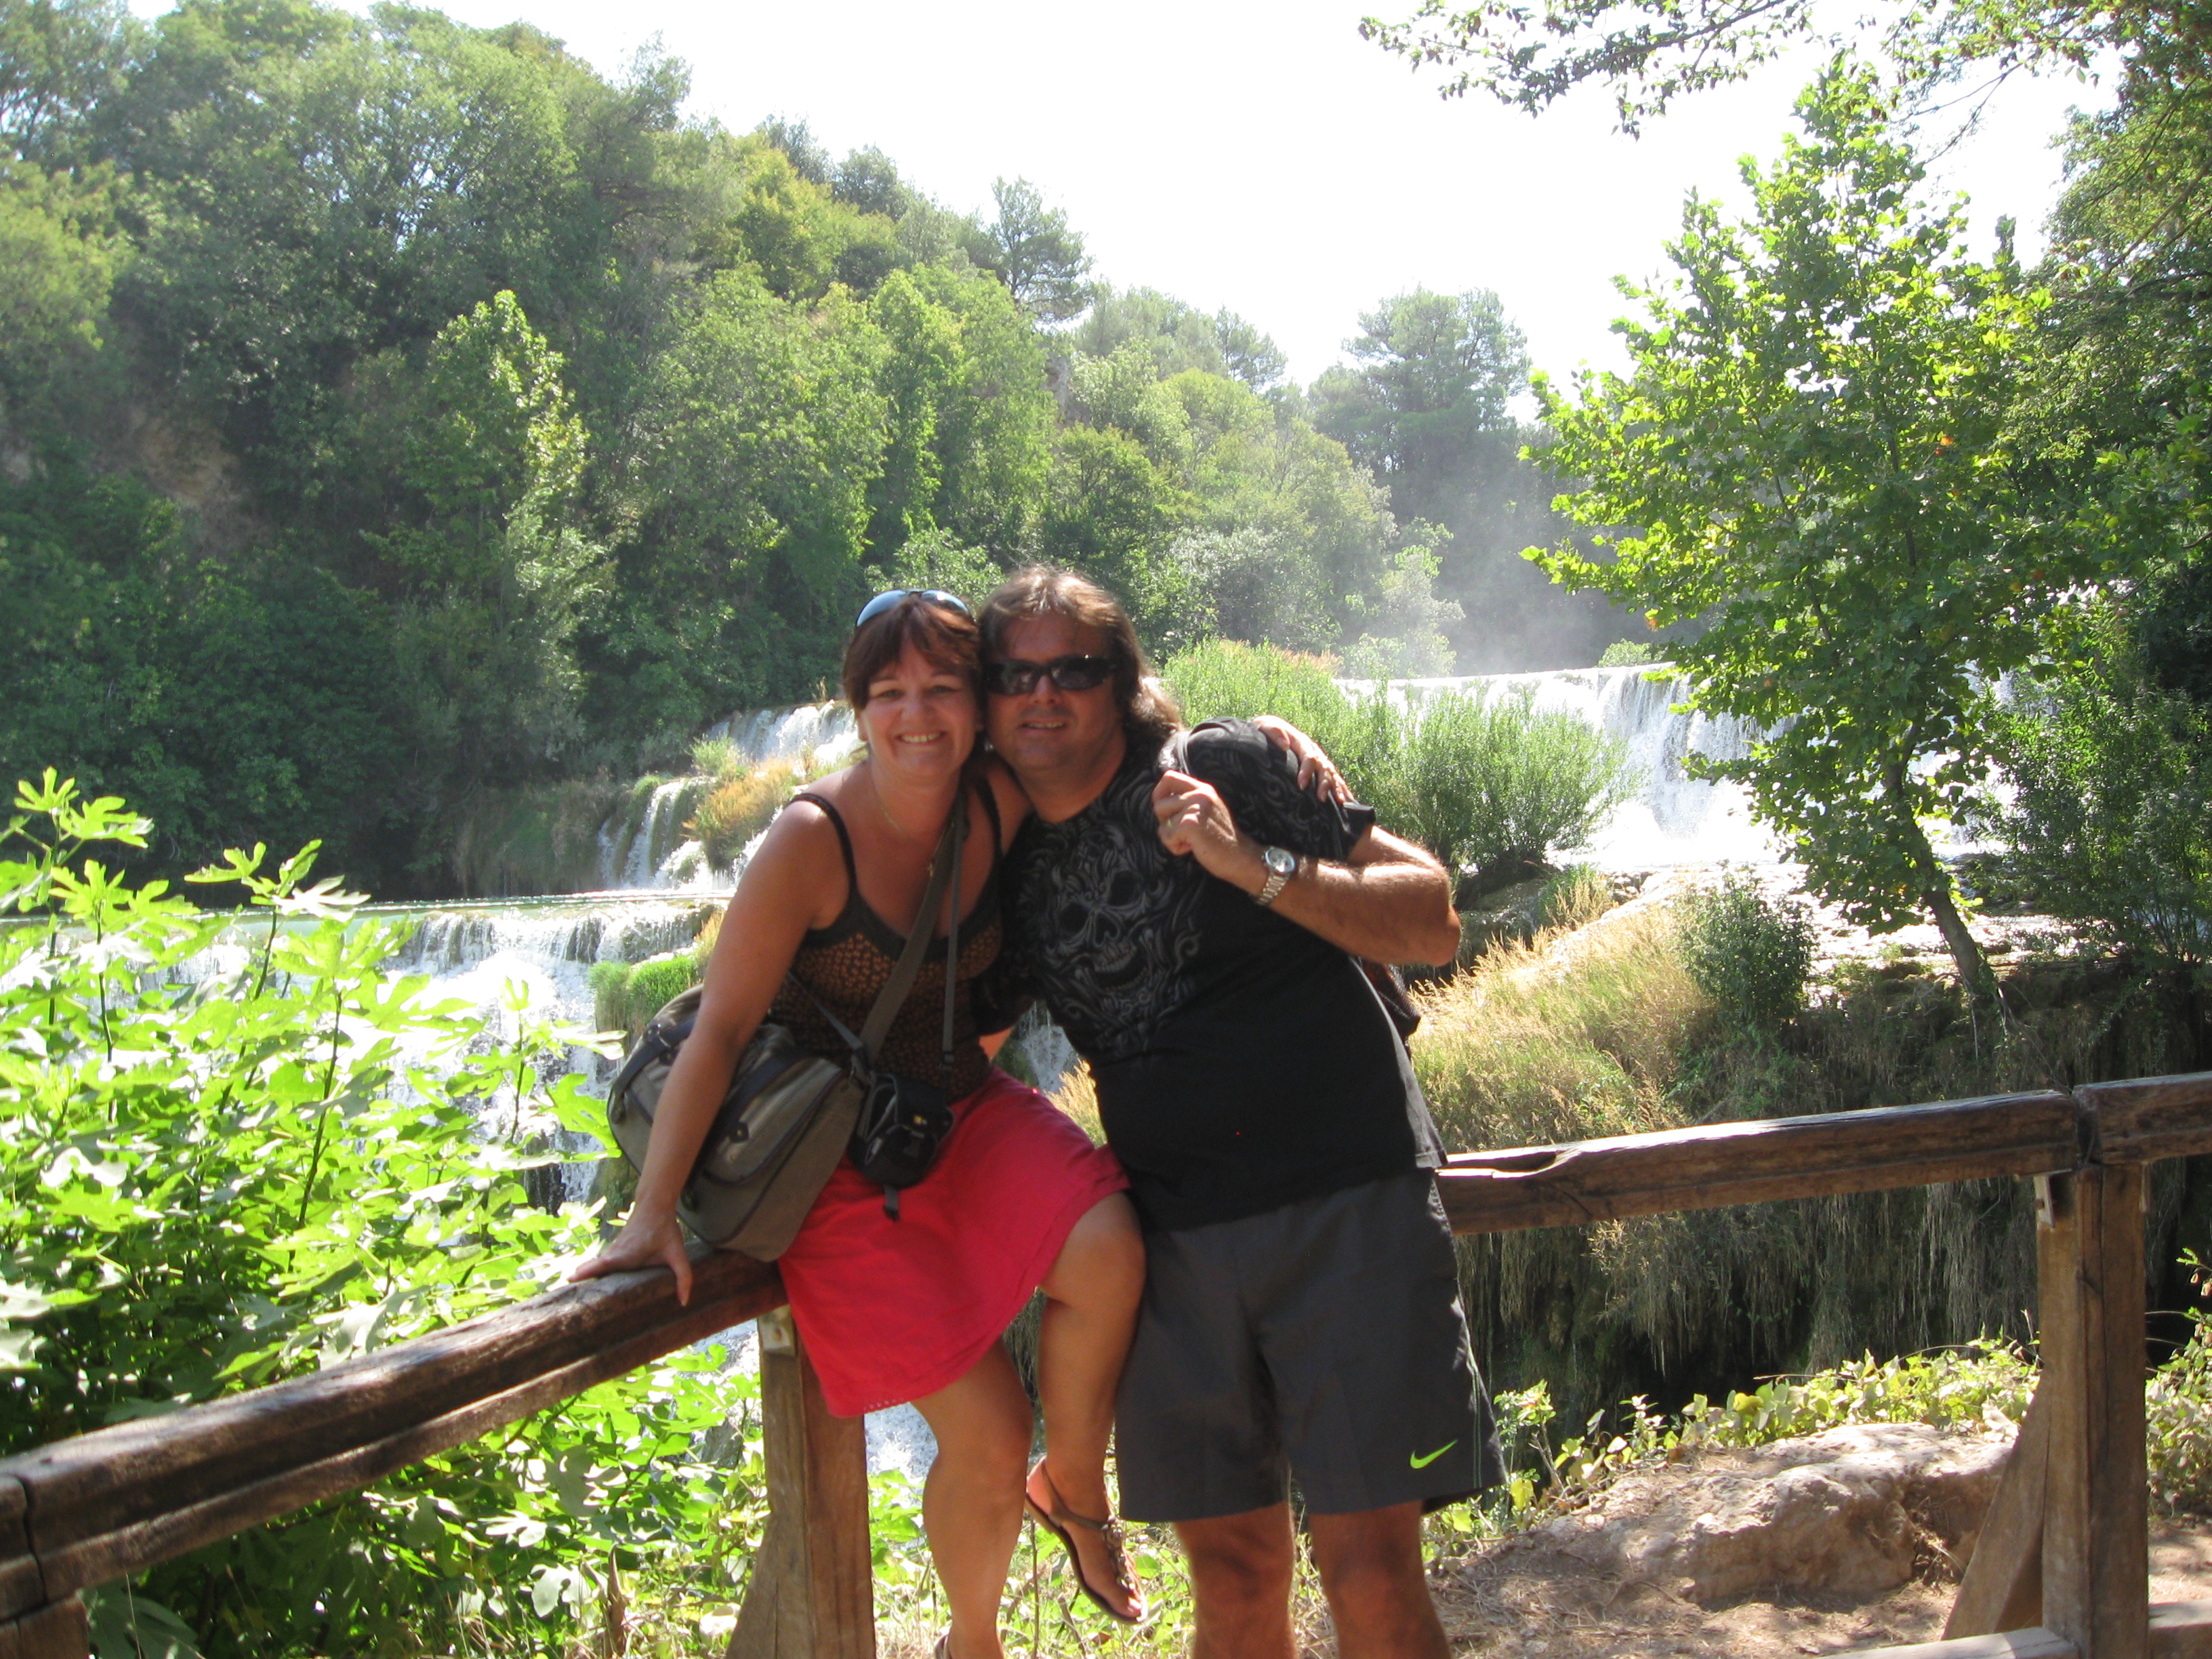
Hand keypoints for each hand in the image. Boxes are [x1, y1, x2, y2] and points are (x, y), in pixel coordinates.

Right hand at [569, 1207, 693, 1303]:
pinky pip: (599, 1264)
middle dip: (579, 1284)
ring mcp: (611, 1252)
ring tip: (571, 1299)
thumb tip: (683, 1301)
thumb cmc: (664, 1229)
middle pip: (591, 1270)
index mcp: (625, 1255)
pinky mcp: (613, 1251)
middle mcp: (613, 1254)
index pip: (600, 1265)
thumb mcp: (677, 1253)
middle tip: (566, 1302)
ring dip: (583, 1279)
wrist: (654, 1204)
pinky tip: (587, 1285)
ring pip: (594, 1267)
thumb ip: (683, 1276)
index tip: (569, 1281)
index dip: (585, 1273)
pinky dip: (590, 1273)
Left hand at [1152, 769, 1263, 891]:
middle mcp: (1199, 794)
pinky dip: (1175, 848)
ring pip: (1162, 823)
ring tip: (1191, 841)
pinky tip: (1192, 848)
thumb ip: (1189, 802)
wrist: (1241, 857)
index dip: (1159, 793)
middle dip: (1165, 822)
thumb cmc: (1221, 839)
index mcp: (1203, 789)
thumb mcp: (1207, 811)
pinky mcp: (1190, 824)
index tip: (1166, 811)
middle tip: (1184, 832)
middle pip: (1159, 803)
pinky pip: (1166, 836)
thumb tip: (1160, 802)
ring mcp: (1195, 808)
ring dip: (1171, 837)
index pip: (1169, 777)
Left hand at [1252, 715, 1349, 803]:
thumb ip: (1274, 733)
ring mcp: (1319, 759)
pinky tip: (1347, 800)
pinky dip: (1342, 788)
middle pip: (1323, 768)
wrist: (1273, 729)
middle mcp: (1314, 751)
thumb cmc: (1266, 731)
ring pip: (1332, 774)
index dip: (1307, 771)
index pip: (1308, 758)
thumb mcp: (1266, 727)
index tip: (1301, 785)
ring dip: (1337, 788)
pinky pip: (1334, 778)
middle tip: (1321, 798)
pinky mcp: (1321, 766)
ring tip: (1341, 802)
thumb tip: (1284, 745)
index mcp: (1302, 743)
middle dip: (1324, 784)